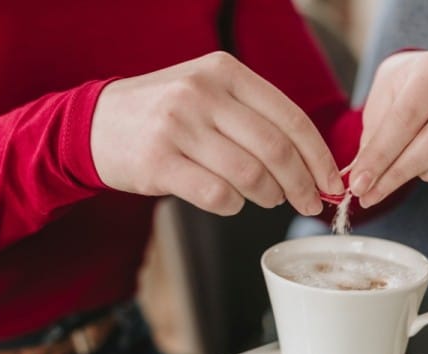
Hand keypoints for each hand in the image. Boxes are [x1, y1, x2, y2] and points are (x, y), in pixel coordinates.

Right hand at [90, 52, 343, 215]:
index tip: (331, 182)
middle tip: (310, 203)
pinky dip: (233, 206)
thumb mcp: (209, 94)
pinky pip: (217, 195)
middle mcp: (202, 93)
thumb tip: (310, 161)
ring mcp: (178, 126)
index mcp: (224, 72)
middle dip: (302, 184)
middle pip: (275, 149)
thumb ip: (254, 117)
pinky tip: (231, 202)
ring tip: (268, 199)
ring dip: (269, 196)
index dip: (318, 156)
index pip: (290, 118)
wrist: (96, 123)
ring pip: (249, 175)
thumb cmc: (165, 115)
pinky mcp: (158, 161)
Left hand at [348, 50, 427, 206]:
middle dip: (397, 174)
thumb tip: (360, 181)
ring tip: (405, 167)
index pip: (407, 119)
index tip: (358, 185)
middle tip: (368, 195)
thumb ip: (372, 140)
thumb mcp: (379, 104)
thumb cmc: (400, 92)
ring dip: (426, 174)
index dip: (381, 156)